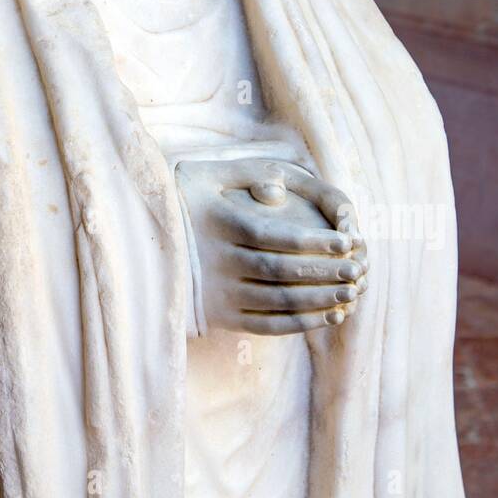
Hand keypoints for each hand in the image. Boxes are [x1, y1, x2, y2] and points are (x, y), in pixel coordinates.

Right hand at [176, 157, 367, 335]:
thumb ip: (246, 172)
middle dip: (325, 272)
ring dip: (320, 300)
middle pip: (281, 272)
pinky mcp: (220, 318)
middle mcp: (216, 262)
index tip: (348, 241)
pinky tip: (329, 316)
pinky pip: (266, 325)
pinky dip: (301, 325)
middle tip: (358, 269)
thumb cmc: (183, 199)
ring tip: (351, 292)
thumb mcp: (205, 174)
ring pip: (277, 302)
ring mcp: (217, 294)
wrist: (139, 242)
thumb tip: (278, 190)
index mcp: (218, 224)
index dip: (315, 242)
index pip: (275, 237)